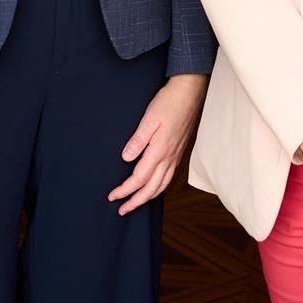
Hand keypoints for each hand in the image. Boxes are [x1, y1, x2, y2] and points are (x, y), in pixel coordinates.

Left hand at [108, 73, 207, 215]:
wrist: (189, 92)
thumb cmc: (169, 103)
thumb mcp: (149, 119)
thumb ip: (137, 140)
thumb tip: (126, 158)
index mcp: (159, 151)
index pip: (139, 179)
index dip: (125, 190)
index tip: (112, 196)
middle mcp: (169, 157)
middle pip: (151, 189)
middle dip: (136, 202)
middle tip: (122, 210)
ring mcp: (176, 156)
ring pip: (162, 186)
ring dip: (148, 198)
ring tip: (136, 203)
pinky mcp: (179, 152)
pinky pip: (169, 177)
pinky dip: (159, 188)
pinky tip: (154, 187)